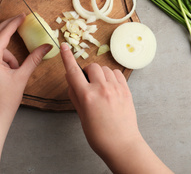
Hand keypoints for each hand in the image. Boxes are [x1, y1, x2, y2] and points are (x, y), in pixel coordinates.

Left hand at [0, 13, 51, 117]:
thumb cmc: (6, 100)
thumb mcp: (22, 77)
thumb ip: (33, 59)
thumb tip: (47, 46)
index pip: (2, 35)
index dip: (13, 24)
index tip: (22, 16)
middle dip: (7, 29)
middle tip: (19, 22)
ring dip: (5, 53)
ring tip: (13, 70)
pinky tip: (6, 71)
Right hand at [60, 43, 172, 172]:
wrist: (122, 144)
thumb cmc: (98, 134)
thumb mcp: (81, 115)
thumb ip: (75, 95)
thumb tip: (71, 79)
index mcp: (87, 96)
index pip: (73, 72)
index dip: (67, 57)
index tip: (64, 46)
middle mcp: (101, 89)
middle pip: (91, 67)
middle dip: (87, 72)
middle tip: (88, 84)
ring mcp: (116, 88)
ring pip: (104, 68)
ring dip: (99, 73)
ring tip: (100, 87)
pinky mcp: (126, 90)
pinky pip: (116, 73)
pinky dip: (111, 76)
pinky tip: (110, 86)